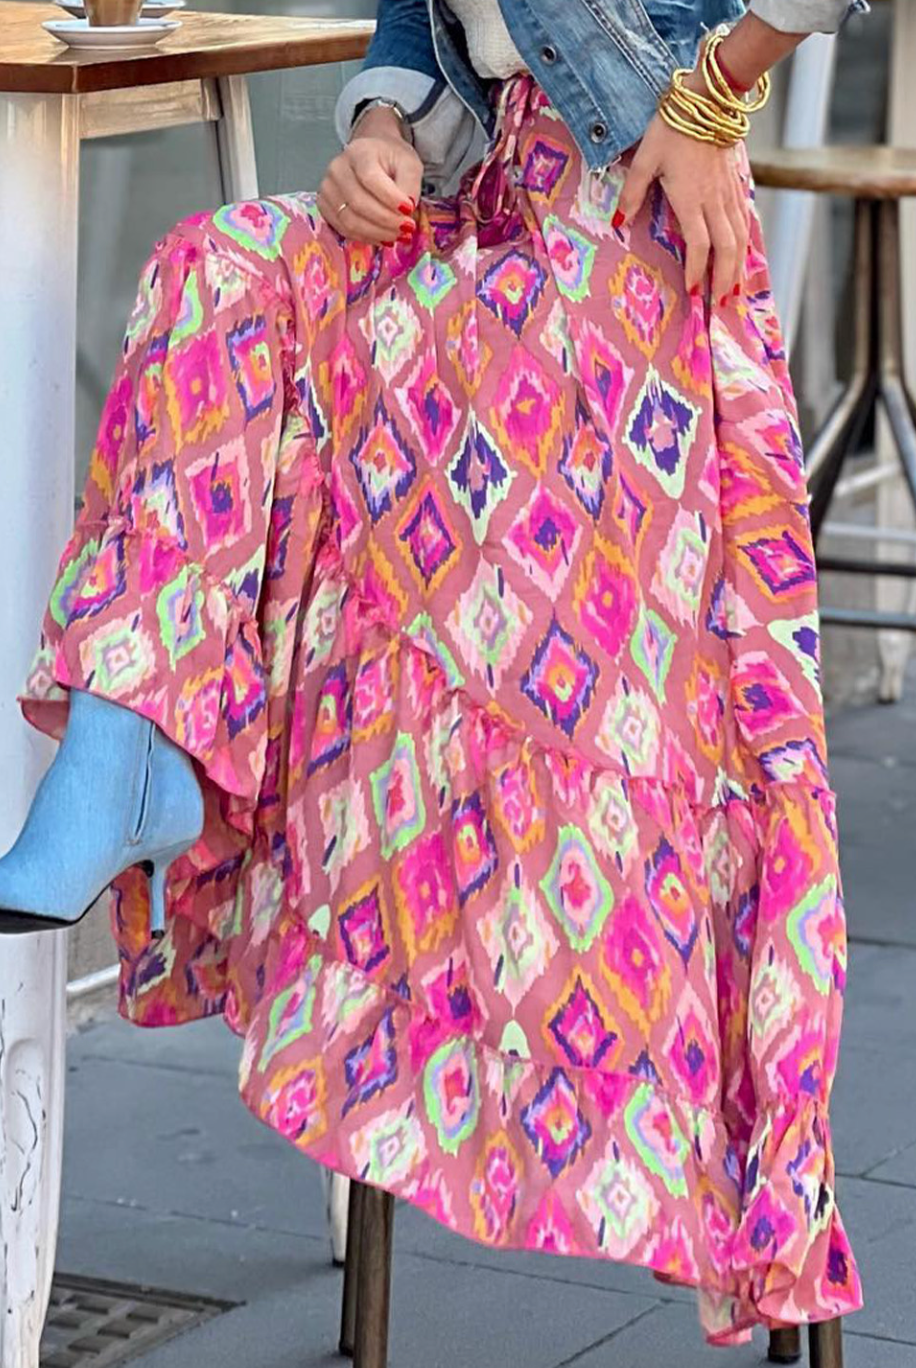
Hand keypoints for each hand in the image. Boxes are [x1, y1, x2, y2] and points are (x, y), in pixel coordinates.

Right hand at [318, 107, 423, 245]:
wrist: (371, 156)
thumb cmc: (391, 159)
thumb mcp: (409, 164)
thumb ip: (410, 184)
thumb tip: (406, 211)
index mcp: (359, 152)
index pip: (371, 179)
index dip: (390, 199)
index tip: (409, 210)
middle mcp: (337, 169)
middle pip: (359, 204)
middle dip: (386, 221)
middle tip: (407, 228)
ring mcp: (327, 189)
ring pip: (350, 221)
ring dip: (377, 233)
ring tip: (398, 235)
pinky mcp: (325, 206)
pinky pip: (344, 229)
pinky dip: (366, 238)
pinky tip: (383, 237)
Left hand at [617, 85, 749, 301]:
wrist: (708, 97)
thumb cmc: (672, 126)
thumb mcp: (644, 158)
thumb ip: (632, 193)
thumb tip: (618, 224)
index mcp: (691, 197)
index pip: (699, 244)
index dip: (697, 271)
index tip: (693, 292)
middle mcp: (714, 199)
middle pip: (726, 248)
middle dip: (724, 279)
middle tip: (719, 304)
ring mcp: (729, 192)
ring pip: (740, 237)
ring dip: (738, 266)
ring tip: (733, 290)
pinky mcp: (737, 183)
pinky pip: (745, 220)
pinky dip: (745, 243)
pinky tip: (742, 257)